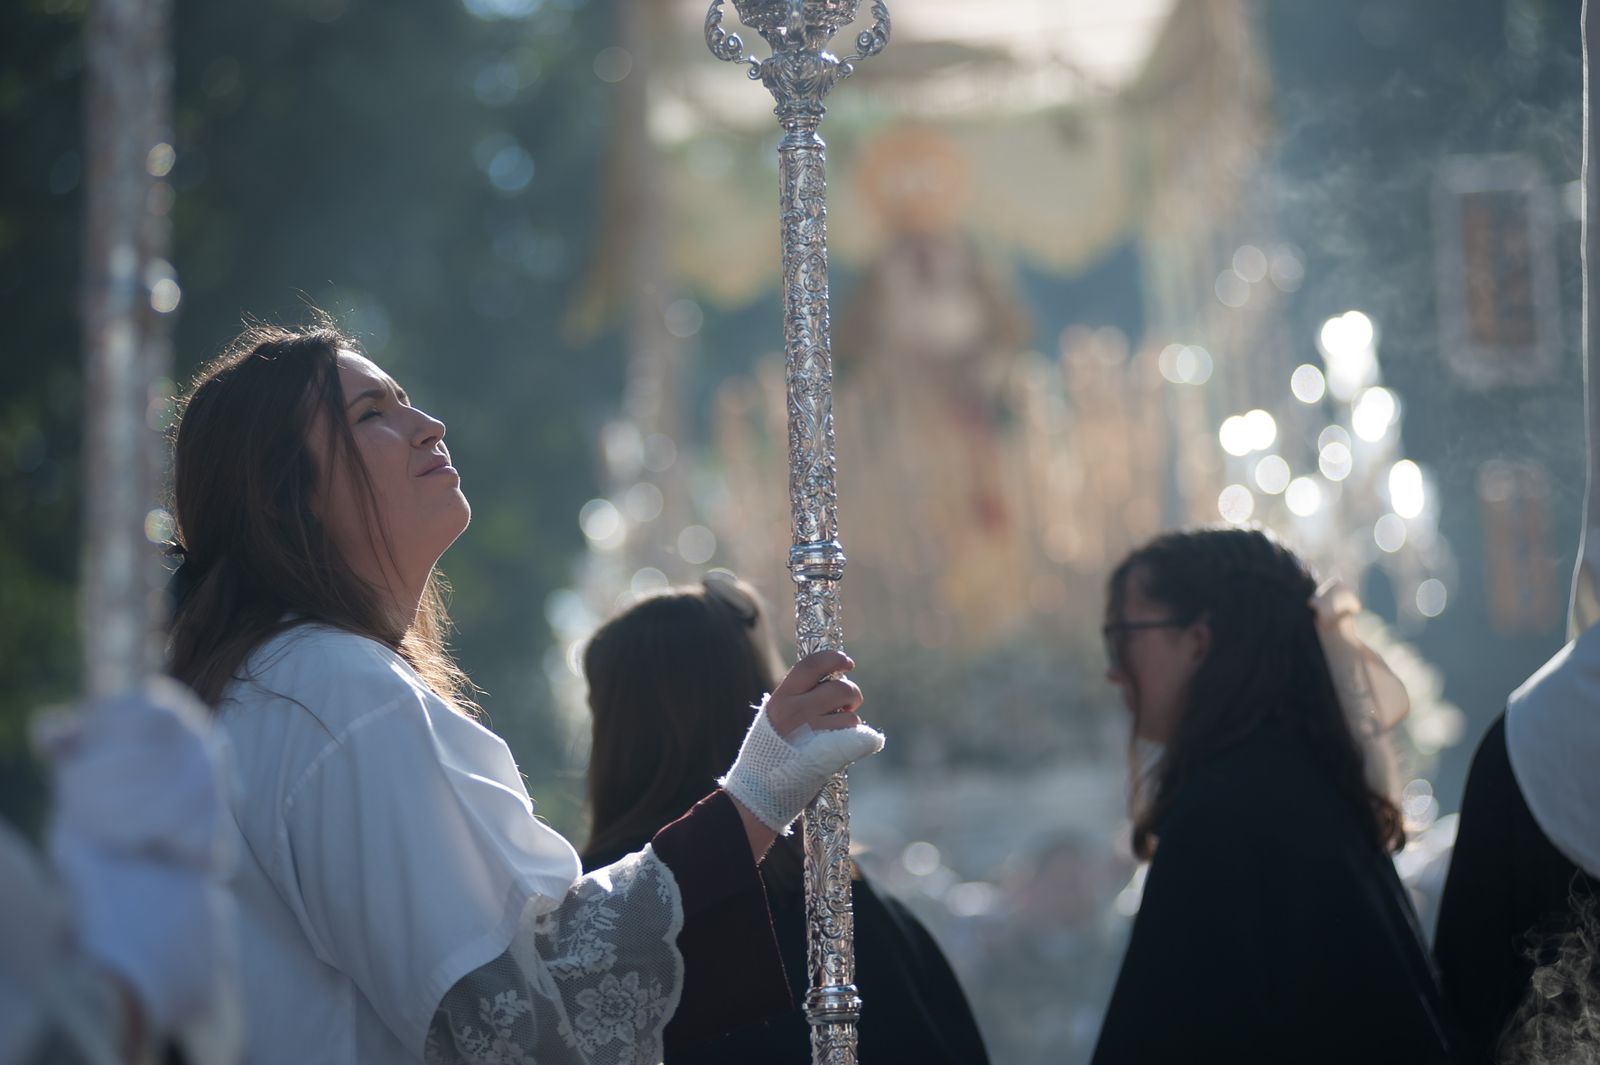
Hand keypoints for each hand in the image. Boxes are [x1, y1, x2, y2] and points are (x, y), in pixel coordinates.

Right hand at [719, 649, 883, 842]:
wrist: (759, 789)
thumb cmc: (769, 751)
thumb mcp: (775, 716)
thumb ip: (798, 696)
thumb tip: (830, 677)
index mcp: (782, 697)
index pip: (812, 664)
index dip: (834, 659)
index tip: (847, 663)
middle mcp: (797, 710)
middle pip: (840, 688)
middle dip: (852, 694)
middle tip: (849, 705)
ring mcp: (812, 733)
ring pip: (851, 716)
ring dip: (850, 723)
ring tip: (835, 734)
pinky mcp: (827, 754)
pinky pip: (855, 738)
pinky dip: (857, 740)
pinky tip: (845, 745)